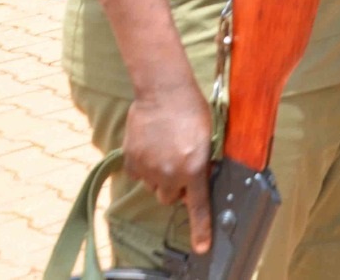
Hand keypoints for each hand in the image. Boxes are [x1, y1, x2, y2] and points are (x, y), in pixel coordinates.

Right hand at [123, 80, 213, 252]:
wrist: (164, 91)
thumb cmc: (192, 111)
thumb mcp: (207, 139)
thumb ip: (201, 163)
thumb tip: (198, 179)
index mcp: (193, 169)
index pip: (197, 206)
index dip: (201, 229)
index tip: (202, 247)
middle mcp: (169, 174)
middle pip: (171, 197)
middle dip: (176, 187)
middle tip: (180, 165)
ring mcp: (147, 169)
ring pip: (154, 186)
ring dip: (160, 176)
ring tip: (166, 149)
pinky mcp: (131, 161)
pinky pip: (139, 174)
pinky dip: (145, 166)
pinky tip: (152, 146)